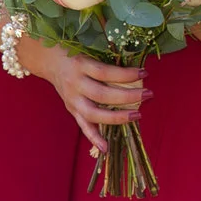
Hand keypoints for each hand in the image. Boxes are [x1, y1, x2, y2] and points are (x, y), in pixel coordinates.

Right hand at [21, 41, 145, 153]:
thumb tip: (138, 71)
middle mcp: (75, 83)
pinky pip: (83, 126)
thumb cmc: (78, 54)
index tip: (144, 73)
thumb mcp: (90, 52)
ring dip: (117, 117)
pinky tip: (106, 148)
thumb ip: (109, 62)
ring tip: (137, 116)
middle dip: (128, 96)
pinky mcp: (71, 109)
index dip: (125, 74)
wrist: (51, 61)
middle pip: (102, 94)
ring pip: (93, 113)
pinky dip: (94, 138)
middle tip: (149, 94)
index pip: (105, 72)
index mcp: (81, 65)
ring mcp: (72, 99)